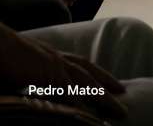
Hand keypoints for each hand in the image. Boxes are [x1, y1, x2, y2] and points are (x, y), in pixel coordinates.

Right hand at [1, 23, 126, 119]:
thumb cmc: (5, 55)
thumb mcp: (25, 64)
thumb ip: (35, 73)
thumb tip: (38, 83)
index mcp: (51, 55)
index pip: (80, 63)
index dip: (96, 72)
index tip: (111, 81)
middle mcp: (56, 58)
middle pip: (89, 71)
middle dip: (107, 82)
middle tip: (124, 93)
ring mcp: (53, 66)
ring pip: (85, 83)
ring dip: (103, 96)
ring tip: (119, 109)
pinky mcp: (46, 76)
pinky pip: (69, 93)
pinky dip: (81, 104)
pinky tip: (91, 115)